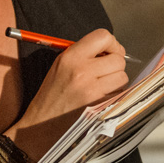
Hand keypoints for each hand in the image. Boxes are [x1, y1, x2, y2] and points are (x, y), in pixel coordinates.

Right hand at [9, 29, 127, 157]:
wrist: (40, 126)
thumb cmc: (51, 95)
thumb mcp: (60, 66)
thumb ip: (84, 54)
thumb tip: (111, 49)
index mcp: (70, 58)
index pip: (103, 36)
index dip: (112, 43)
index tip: (110, 51)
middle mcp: (82, 71)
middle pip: (118, 59)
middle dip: (115, 64)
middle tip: (105, 72)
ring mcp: (92, 91)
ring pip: (123, 77)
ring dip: (116, 81)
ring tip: (101, 86)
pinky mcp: (100, 106)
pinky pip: (120, 94)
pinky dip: (115, 95)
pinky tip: (100, 98)